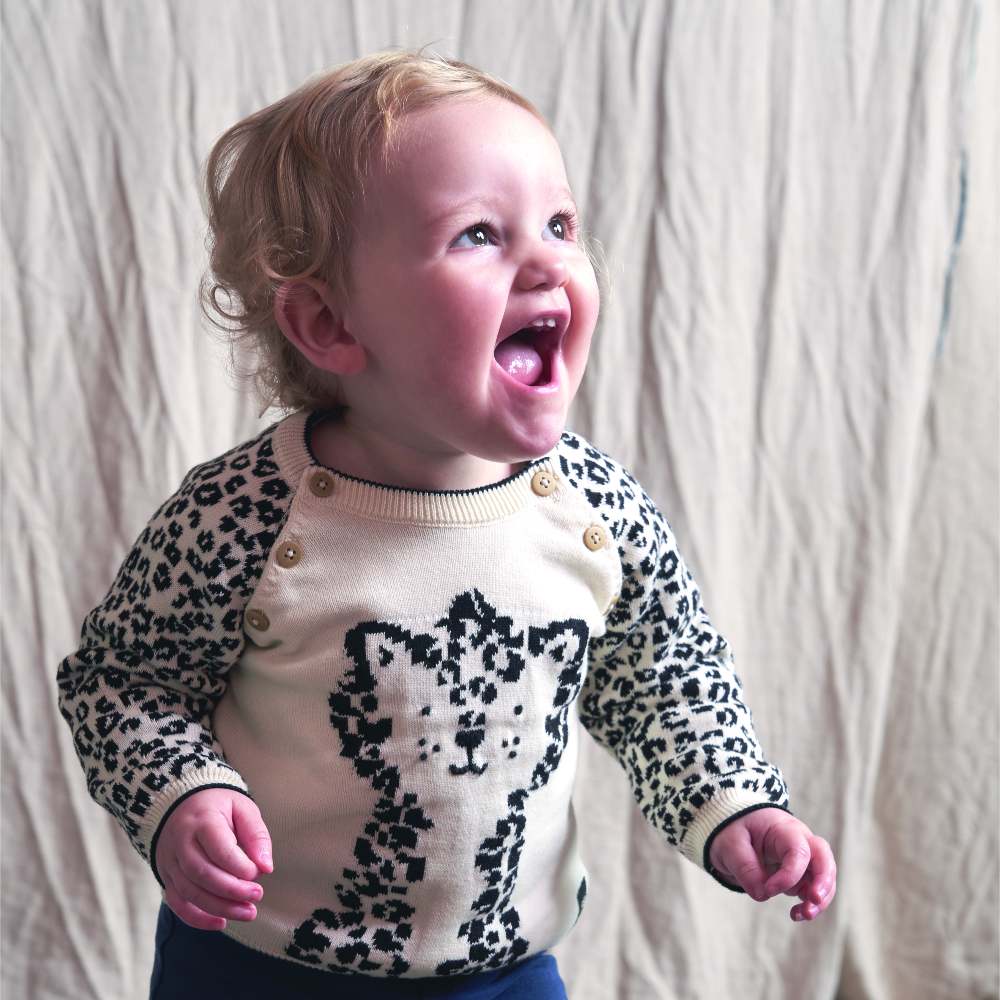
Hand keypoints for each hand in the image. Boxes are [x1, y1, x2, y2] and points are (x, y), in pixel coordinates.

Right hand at [155, 787, 273, 930]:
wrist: (180, 803)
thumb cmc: (218, 806)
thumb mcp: (242, 807)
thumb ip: (256, 834)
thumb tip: (266, 867)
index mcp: (202, 820)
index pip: (219, 849)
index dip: (240, 866)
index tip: (258, 873)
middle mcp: (181, 842)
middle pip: (203, 874)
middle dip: (232, 890)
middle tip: (257, 896)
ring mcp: (170, 861)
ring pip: (190, 892)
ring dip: (220, 907)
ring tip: (248, 912)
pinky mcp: (166, 876)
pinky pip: (177, 903)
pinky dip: (197, 918)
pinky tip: (221, 922)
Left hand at [708, 808, 836, 921]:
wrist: (736, 826)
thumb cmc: (735, 828)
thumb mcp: (730, 843)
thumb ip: (745, 867)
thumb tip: (762, 894)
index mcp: (783, 828)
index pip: (799, 850)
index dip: (790, 874)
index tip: (768, 890)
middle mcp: (800, 841)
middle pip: (824, 859)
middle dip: (823, 882)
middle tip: (813, 900)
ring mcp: (803, 858)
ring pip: (823, 878)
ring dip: (819, 900)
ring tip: (803, 915)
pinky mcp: (801, 873)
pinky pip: (813, 889)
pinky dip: (809, 904)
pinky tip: (795, 914)